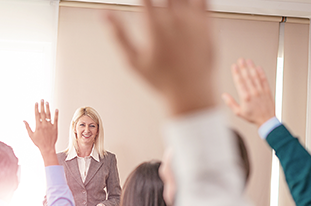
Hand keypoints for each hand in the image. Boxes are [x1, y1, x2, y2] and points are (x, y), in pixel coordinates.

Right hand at [24, 100, 58, 165]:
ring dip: (48, 108)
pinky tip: (56, 109)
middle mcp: (44, 124)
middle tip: (42, 100)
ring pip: (49, 115)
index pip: (37, 114)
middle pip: (43, 113)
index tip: (36, 103)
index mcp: (38, 126)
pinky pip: (56, 120)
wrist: (47, 148)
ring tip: (47, 103)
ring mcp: (50, 126)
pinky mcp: (55, 128)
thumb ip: (27, 127)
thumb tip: (23, 120)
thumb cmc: (38, 143)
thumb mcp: (31, 135)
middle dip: (42, 105)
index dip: (36, 108)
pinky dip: (56, 114)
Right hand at [106, 0, 215, 114]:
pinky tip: (185, 5)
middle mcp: (174, 19)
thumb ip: (118, 34)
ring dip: (173, 0)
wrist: (191, 92)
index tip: (141, 2)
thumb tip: (103, 14)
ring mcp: (192, 20)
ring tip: (168, 7)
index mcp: (154, 26)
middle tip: (154, 9)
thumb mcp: (133, 61)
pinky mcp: (207, 23)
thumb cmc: (161, 80)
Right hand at [222, 58, 274, 127]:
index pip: (239, 82)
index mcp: (245, 97)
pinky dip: (261, 73)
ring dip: (251, 68)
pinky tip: (258, 68)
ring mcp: (261, 91)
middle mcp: (253, 93)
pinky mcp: (267, 91)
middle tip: (240, 60)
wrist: (267, 120)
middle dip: (243, 67)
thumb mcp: (238, 112)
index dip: (236, 73)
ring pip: (255, 77)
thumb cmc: (252, 117)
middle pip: (247, 77)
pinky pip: (264, 80)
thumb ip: (230, 103)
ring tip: (248, 61)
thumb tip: (224, 95)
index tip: (234, 66)